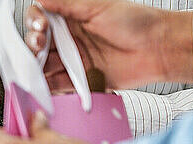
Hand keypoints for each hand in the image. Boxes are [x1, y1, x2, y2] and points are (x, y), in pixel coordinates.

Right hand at [24, 0, 192, 90]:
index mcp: (72, 17)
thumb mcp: (97, 6)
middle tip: (38, 47)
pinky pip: (58, 85)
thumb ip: (65, 3)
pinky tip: (43, 84)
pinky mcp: (81, 79)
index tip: (39, 27)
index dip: (34, 23)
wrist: (158, 49)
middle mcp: (70, 39)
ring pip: (45, 65)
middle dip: (33, 47)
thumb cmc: (136, 22)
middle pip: (39, 44)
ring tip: (38, 68)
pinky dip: (48, 86)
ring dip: (37, 67)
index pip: (41, 19)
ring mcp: (74, 60)